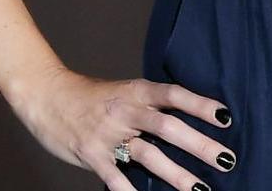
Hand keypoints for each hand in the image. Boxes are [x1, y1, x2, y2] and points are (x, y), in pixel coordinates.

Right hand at [9, 66, 235, 189]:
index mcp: (136, 91)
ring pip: (148, 154)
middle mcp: (125, 110)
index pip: (174, 95)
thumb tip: (187, 119)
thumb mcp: (124, 92)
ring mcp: (108, 133)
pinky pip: (115, 176)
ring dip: (176, 174)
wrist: (46, 95)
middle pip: (168, 127)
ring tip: (199, 189)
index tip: (226, 117)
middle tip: (226, 159)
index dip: (200, 105)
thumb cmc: (90, 97)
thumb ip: (150, 104)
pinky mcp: (91, 154)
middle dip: (199, 145)